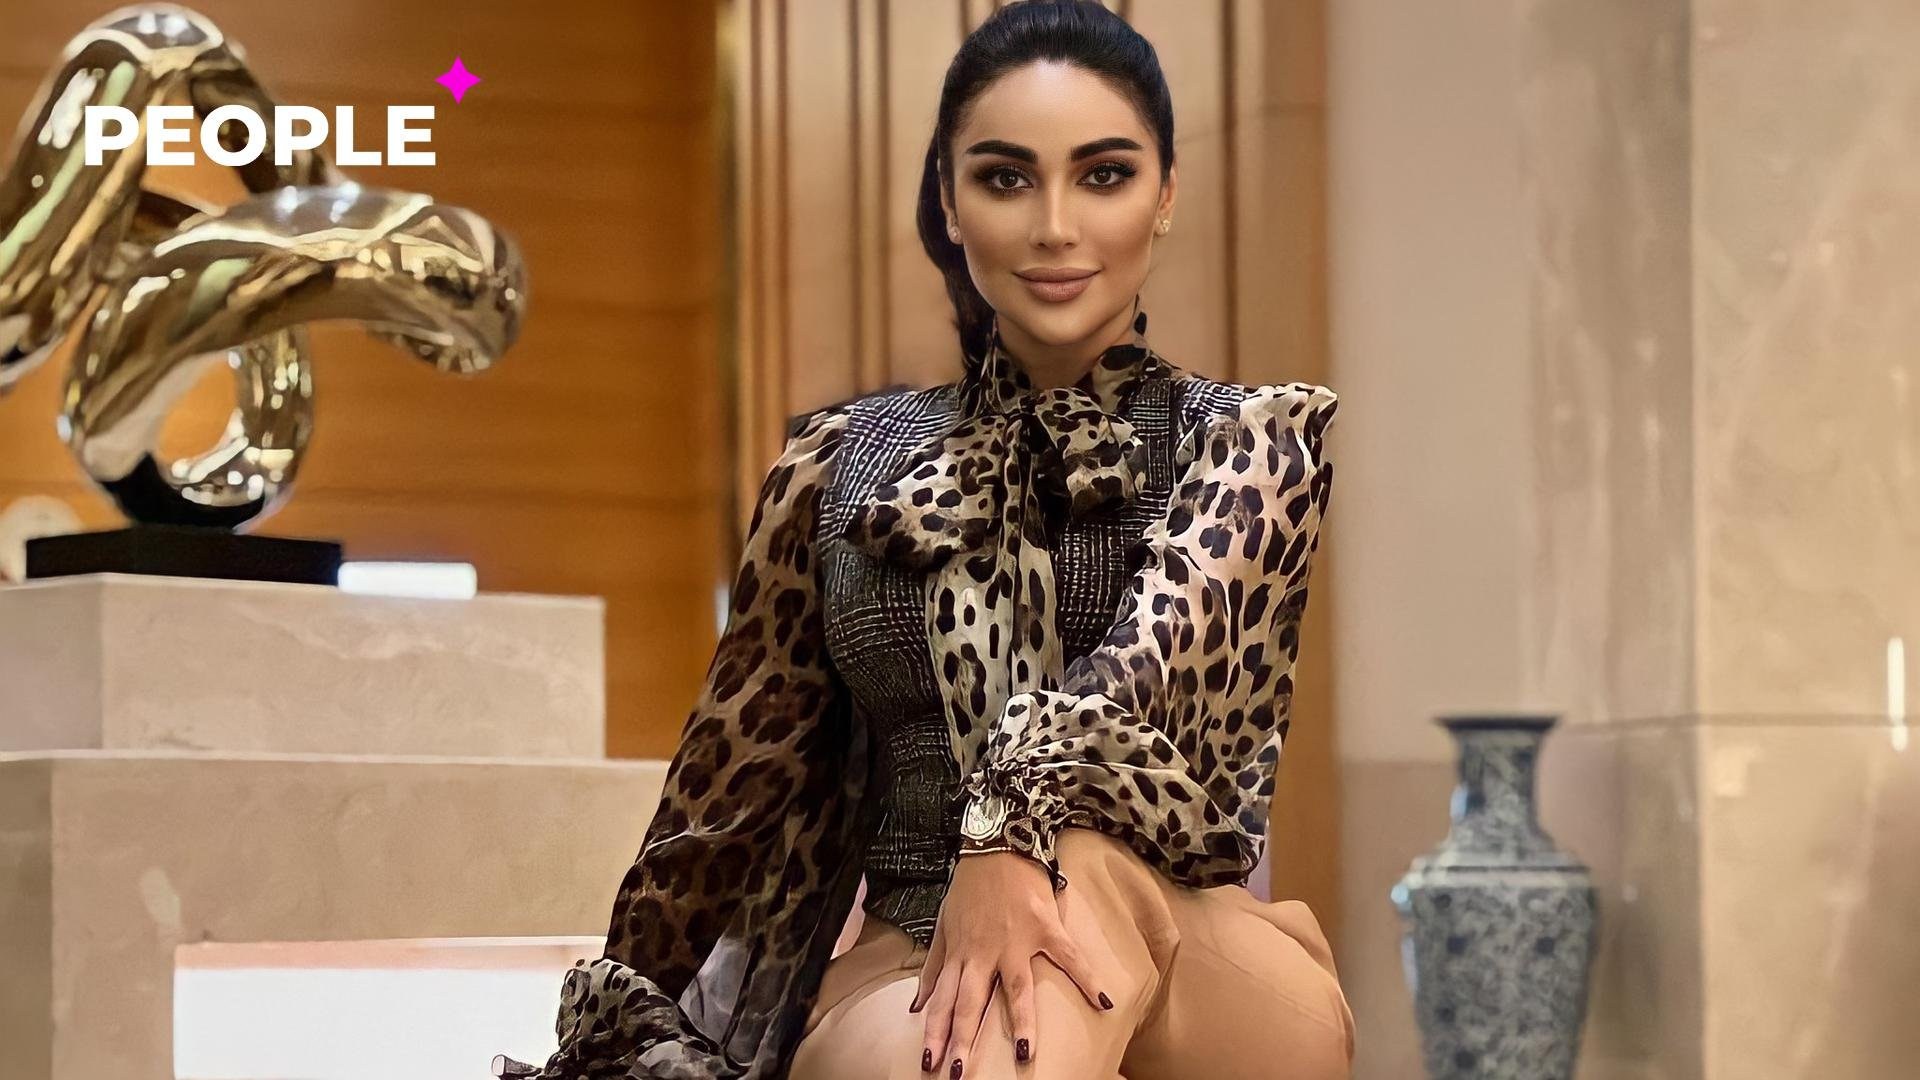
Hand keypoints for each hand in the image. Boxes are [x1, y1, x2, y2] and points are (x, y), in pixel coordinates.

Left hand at [908, 850, 1111, 1076]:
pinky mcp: (1046, 927)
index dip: (935, 1033)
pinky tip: (1103, 1002)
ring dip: (1019, 1021)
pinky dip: (1086, 978)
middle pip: (971, 1003)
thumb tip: (916, 1007)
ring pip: (1016, 988)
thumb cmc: (970, 888)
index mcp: (960, 954)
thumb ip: (934, 968)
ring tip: (1023, 1053)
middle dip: (963, 1040)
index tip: (930, 1062)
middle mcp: (984, 953)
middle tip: (958, 1074)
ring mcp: (1016, 941)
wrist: (998, 842)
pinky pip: (1069, 956)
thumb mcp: (943, 926)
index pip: (943, 1002)